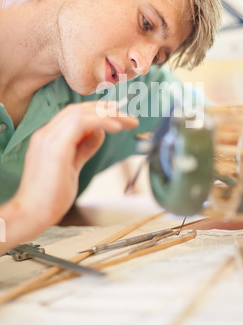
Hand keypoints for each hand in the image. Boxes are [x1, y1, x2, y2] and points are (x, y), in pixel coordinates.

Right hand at [14, 101, 138, 229]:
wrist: (30, 215)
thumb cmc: (49, 197)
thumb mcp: (72, 166)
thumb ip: (84, 148)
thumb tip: (99, 133)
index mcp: (48, 137)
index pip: (74, 114)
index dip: (97, 111)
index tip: (118, 115)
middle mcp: (46, 134)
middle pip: (78, 109)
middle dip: (106, 110)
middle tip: (129, 116)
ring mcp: (48, 139)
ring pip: (80, 113)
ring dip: (107, 114)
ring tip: (127, 121)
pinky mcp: (55, 148)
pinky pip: (80, 124)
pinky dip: (101, 122)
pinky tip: (116, 127)